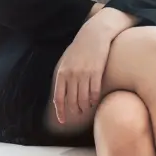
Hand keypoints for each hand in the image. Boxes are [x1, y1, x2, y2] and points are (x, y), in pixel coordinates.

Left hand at [51, 9, 132, 124]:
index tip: (63, 121)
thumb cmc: (79, 49)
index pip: (59, 98)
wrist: (94, 34)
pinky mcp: (96, 72)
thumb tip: (61, 94)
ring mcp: (84, 74)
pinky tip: (93, 102)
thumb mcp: (66, 61)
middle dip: (74, 110)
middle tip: (78, 115)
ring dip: (84, 107)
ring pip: (83, 98)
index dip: (60, 111)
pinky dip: (93, 99)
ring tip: (86, 109)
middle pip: (72, 100)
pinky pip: (94, 92)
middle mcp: (71, 75)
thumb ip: (63, 76)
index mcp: (61, 73)